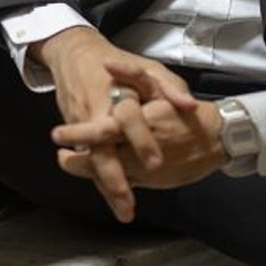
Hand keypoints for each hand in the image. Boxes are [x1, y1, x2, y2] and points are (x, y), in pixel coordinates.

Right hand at [33, 28, 194, 221]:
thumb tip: (191, 106)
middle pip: (103, 147)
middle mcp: (98, 111)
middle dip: (114, 175)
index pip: (128, 118)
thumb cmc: (116, 63)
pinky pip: (89, 160)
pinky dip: (100, 180)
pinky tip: (114, 201)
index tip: (155, 163)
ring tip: (124, 210)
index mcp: (118, 92)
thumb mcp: (148, 67)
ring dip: (106, 185)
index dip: (141, 139)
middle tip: (129, 200)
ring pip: (93, 160)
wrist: (74, 55)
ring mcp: (83, 124)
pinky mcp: (76, 133)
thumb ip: (170, 87)